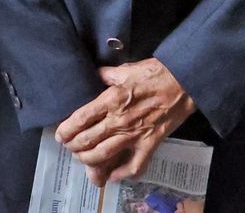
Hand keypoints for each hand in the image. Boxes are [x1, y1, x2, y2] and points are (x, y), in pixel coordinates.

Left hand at [56, 58, 196, 186]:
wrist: (184, 82)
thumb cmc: (156, 73)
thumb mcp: (126, 69)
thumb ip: (107, 74)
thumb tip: (95, 74)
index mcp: (111, 99)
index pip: (81, 119)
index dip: (66, 129)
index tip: (60, 134)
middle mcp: (120, 120)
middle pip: (87, 140)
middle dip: (73, 146)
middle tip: (69, 147)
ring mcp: (135, 134)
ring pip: (104, 154)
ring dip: (89, 160)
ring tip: (82, 158)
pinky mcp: (150, 143)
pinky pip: (134, 165)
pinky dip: (121, 174)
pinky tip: (112, 175)